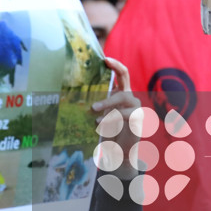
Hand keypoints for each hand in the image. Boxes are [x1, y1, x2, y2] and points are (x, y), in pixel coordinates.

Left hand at [92, 57, 140, 176]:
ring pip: (122, 97)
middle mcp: (131, 97)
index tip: (105, 58)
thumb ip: (96, 105)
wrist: (121, 152)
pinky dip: (110, 119)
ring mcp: (136, 107)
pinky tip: (100, 124)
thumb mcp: (101, 115)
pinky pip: (124, 114)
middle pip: (124, 78)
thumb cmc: (109, 132)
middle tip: (95, 79)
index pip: (122, 73)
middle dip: (111, 73)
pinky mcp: (138, 119)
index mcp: (122, 93)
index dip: (115, 64)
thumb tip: (72, 94)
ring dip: (106, 102)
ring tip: (93, 110)